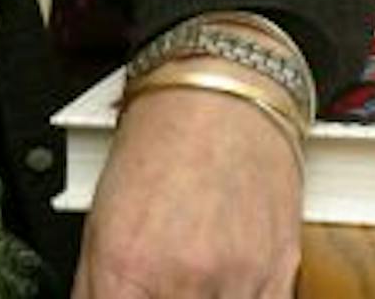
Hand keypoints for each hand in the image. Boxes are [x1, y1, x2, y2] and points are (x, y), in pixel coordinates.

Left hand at [71, 65, 303, 297]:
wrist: (222, 96)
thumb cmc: (161, 145)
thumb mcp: (101, 219)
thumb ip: (96, 288)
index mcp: (128, 265)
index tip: (124, 297)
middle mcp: (184, 279)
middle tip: (158, 281)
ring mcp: (237, 280)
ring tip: (191, 278)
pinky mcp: (278, 274)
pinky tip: (225, 284)